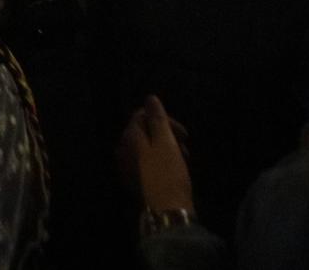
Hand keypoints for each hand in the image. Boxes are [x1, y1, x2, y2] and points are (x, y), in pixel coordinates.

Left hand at [117, 96, 194, 214]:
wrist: (167, 210)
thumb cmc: (167, 173)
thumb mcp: (165, 142)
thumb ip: (157, 118)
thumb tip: (150, 97)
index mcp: (128, 138)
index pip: (141, 116)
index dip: (164, 120)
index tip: (184, 133)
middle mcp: (122, 150)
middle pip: (144, 132)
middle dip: (166, 134)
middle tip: (185, 146)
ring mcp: (127, 166)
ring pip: (147, 147)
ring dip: (166, 147)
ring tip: (183, 158)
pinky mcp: (135, 180)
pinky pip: (147, 161)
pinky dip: (160, 159)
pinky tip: (174, 168)